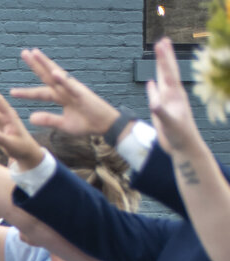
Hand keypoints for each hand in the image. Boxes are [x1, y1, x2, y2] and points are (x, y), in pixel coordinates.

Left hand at [10, 48, 119, 137]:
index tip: (12, 92)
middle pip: (46, 76)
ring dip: (46, 63)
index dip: (26, 92)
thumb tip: (30, 118)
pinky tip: (54, 72)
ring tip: (35, 53)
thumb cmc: (86, 123)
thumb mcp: (63, 125)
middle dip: (35, 65)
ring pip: (57, 74)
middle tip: (23, 53)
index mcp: (60, 97)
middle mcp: (65, 90)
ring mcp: (73, 89)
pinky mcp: (82, 93)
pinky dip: (62, 79)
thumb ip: (48, 120)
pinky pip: (70, 86)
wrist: (104, 125)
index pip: (40, 93)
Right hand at [147, 38, 202, 155]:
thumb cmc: (179, 136)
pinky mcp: (162, 109)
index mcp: (174, 95)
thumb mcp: (170, 124)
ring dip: (160, 67)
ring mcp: (167, 102)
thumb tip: (153, 103)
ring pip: (162, 80)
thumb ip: (161, 113)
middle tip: (162, 40)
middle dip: (164, 56)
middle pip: (167, 71)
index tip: (160, 43)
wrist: (183, 146)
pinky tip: (151, 82)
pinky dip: (152, 88)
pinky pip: (156, 95)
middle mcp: (172, 95)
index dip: (163, 58)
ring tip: (159, 55)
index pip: (168, 73)